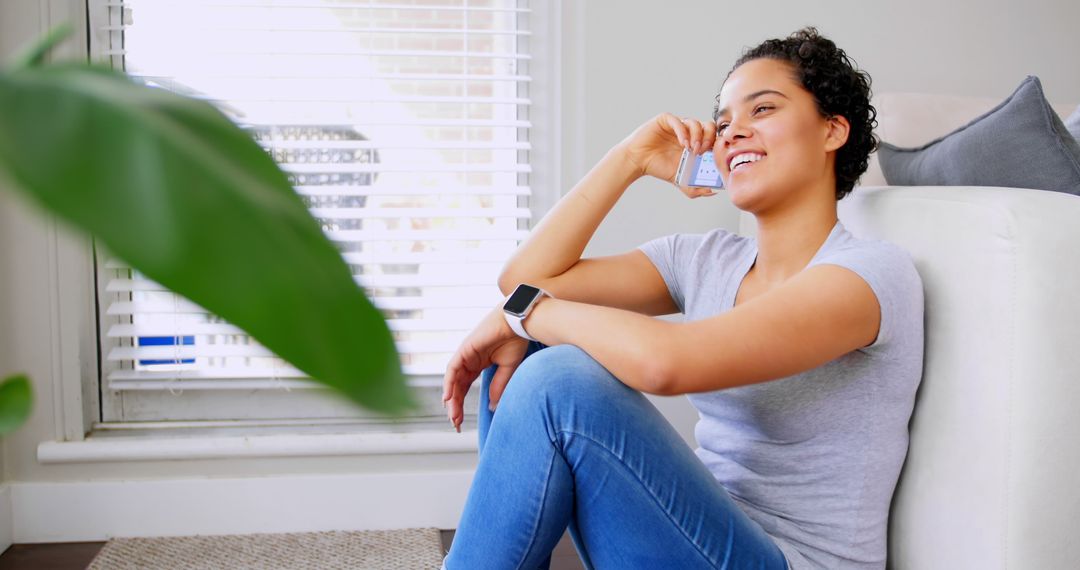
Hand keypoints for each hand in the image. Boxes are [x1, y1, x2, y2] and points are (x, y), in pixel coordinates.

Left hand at [442, 306, 529, 432]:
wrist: (518, 323)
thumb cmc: (515, 340)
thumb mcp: (507, 369)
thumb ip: (498, 386)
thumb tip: (492, 407)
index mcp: (478, 364)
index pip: (465, 388)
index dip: (461, 404)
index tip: (460, 422)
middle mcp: (468, 361)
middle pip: (456, 387)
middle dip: (455, 406)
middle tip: (455, 424)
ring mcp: (465, 355)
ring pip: (453, 381)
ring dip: (452, 399)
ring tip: (453, 416)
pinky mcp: (464, 349)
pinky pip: (452, 369)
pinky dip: (448, 383)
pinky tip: (448, 398)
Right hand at [616, 112, 718, 198]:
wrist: (638, 162)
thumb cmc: (658, 168)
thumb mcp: (681, 181)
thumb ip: (696, 188)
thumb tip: (713, 192)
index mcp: (696, 144)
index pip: (714, 138)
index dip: (717, 145)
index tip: (715, 156)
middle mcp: (689, 133)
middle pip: (708, 127)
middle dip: (709, 138)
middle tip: (704, 151)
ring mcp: (678, 126)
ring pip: (695, 123)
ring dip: (697, 136)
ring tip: (692, 150)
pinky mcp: (666, 120)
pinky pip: (678, 121)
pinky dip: (683, 132)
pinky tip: (683, 143)